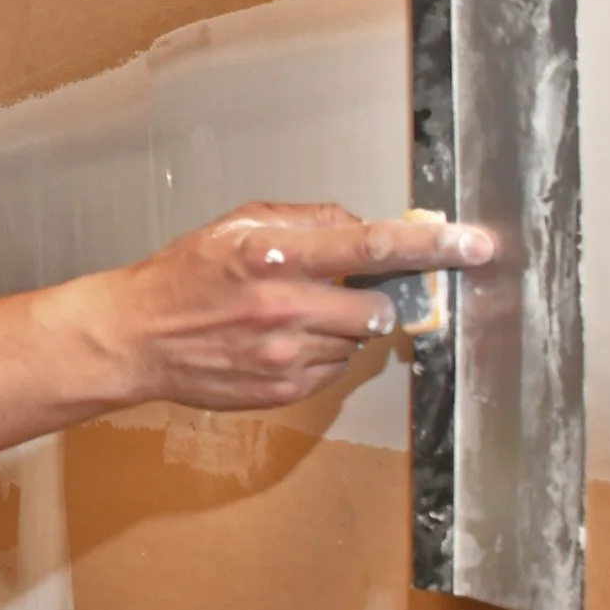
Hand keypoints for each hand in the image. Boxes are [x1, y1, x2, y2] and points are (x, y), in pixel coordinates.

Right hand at [119, 203, 494, 410]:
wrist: (137, 338)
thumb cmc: (184, 276)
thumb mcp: (238, 226)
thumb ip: (305, 219)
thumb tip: (360, 223)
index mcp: (275, 256)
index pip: (373, 248)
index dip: (431, 247)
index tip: (473, 244)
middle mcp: (284, 307)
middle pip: (377, 307)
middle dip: (372, 299)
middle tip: (340, 291)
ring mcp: (284, 355)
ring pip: (356, 341)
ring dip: (341, 328)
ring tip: (292, 317)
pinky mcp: (282, 390)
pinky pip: (333, 370)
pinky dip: (320, 354)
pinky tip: (280, 342)